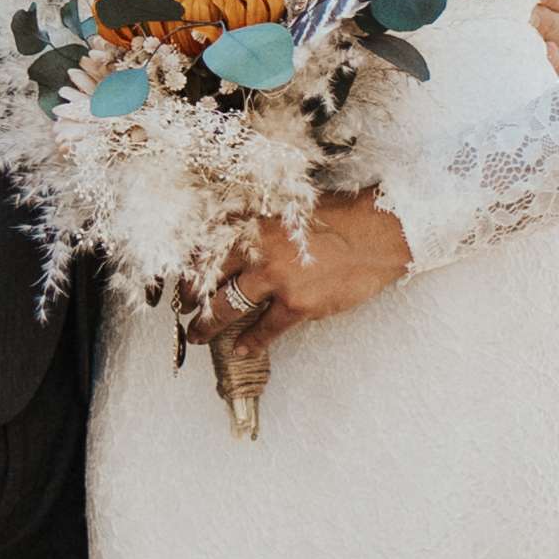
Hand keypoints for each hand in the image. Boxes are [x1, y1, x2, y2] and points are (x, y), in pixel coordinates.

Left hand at [186, 191, 413, 367]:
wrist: (377, 234)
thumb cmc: (339, 217)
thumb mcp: (290, 210)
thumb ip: (259, 223)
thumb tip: (232, 237)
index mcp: (254, 223)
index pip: (206, 246)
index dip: (189, 265)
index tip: (181, 276)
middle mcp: (258, 250)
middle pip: (207, 279)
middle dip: (189, 298)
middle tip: (181, 308)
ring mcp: (276, 279)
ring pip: (227, 308)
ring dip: (207, 325)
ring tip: (197, 335)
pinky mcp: (297, 305)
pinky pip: (265, 330)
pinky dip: (251, 341)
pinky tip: (242, 348)